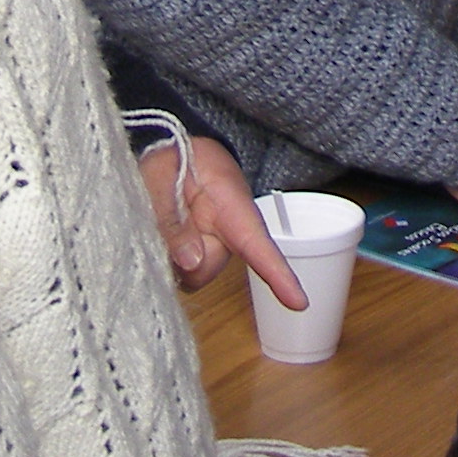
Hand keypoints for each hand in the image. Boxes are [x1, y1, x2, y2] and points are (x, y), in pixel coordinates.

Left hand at [139, 135, 305, 307]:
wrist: (176, 153)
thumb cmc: (174, 158)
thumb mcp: (160, 173)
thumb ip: (170, 214)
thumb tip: (190, 262)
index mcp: (232, 205)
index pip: (257, 243)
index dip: (278, 274)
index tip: (299, 302)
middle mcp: (227, 235)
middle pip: (205, 268)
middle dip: (177, 254)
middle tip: (158, 213)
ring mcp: (210, 249)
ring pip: (186, 274)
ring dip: (165, 255)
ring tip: (158, 214)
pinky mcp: (193, 260)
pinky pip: (176, 273)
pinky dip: (161, 259)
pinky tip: (158, 233)